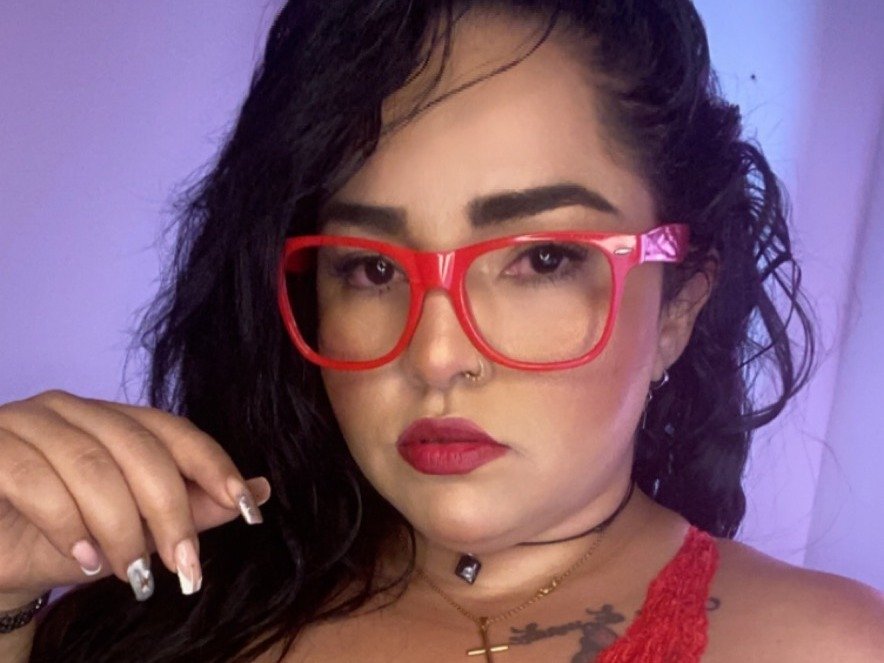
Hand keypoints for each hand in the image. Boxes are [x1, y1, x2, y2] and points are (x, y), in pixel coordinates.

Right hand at [0, 389, 270, 605]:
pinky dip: (68, 524)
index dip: (214, 466)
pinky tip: (85, 560)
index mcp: (115, 419)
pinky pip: (36, 479)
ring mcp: (28, 422)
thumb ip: (192, 508)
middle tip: (184, 566)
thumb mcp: (135, 530)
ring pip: (92, 466)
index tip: (246, 508)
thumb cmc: (62, 540)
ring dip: (120, 527)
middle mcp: (74, 410)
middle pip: (140, 449)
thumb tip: (259, 492)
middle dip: (170, 512)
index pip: (175, 432)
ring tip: (133, 574)